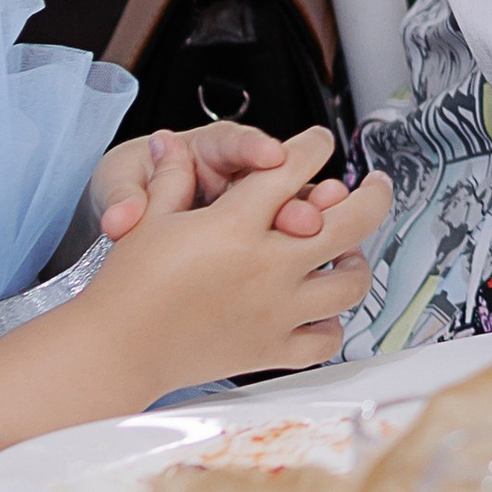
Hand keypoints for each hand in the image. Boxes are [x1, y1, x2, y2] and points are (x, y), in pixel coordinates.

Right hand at [88, 129, 390, 386]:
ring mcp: (275, 311)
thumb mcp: (152, 218)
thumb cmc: (129, 286)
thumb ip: (174, 176)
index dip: (315, 146)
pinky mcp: (271, 350)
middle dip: (372, 195)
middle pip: (350, 221)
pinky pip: (325, 338)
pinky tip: (323, 307)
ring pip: (350, 282)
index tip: (320, 142)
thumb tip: (171, 140)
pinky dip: (333, 323)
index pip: (295, 168)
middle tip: (375, 185)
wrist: (117, 350)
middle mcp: (267, 266)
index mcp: (237, 224)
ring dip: (357, 261)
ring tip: (350, 251)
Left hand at [93, 125, 335, 242]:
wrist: (127, 221)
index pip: (233, 141)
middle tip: (303, 215)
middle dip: (292, 193)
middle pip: (275, 178)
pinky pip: (279, 242)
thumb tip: (121, 218)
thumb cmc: (128, 189)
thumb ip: (122, 197)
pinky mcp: (255, 241)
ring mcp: (249, 209)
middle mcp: (235, 175)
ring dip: (303, 221)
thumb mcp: (117, 183)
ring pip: (286, 207)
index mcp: (203, 150)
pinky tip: (305, 268)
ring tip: (315, 236)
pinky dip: (293, 254)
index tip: (270, 156)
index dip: (254, 148)